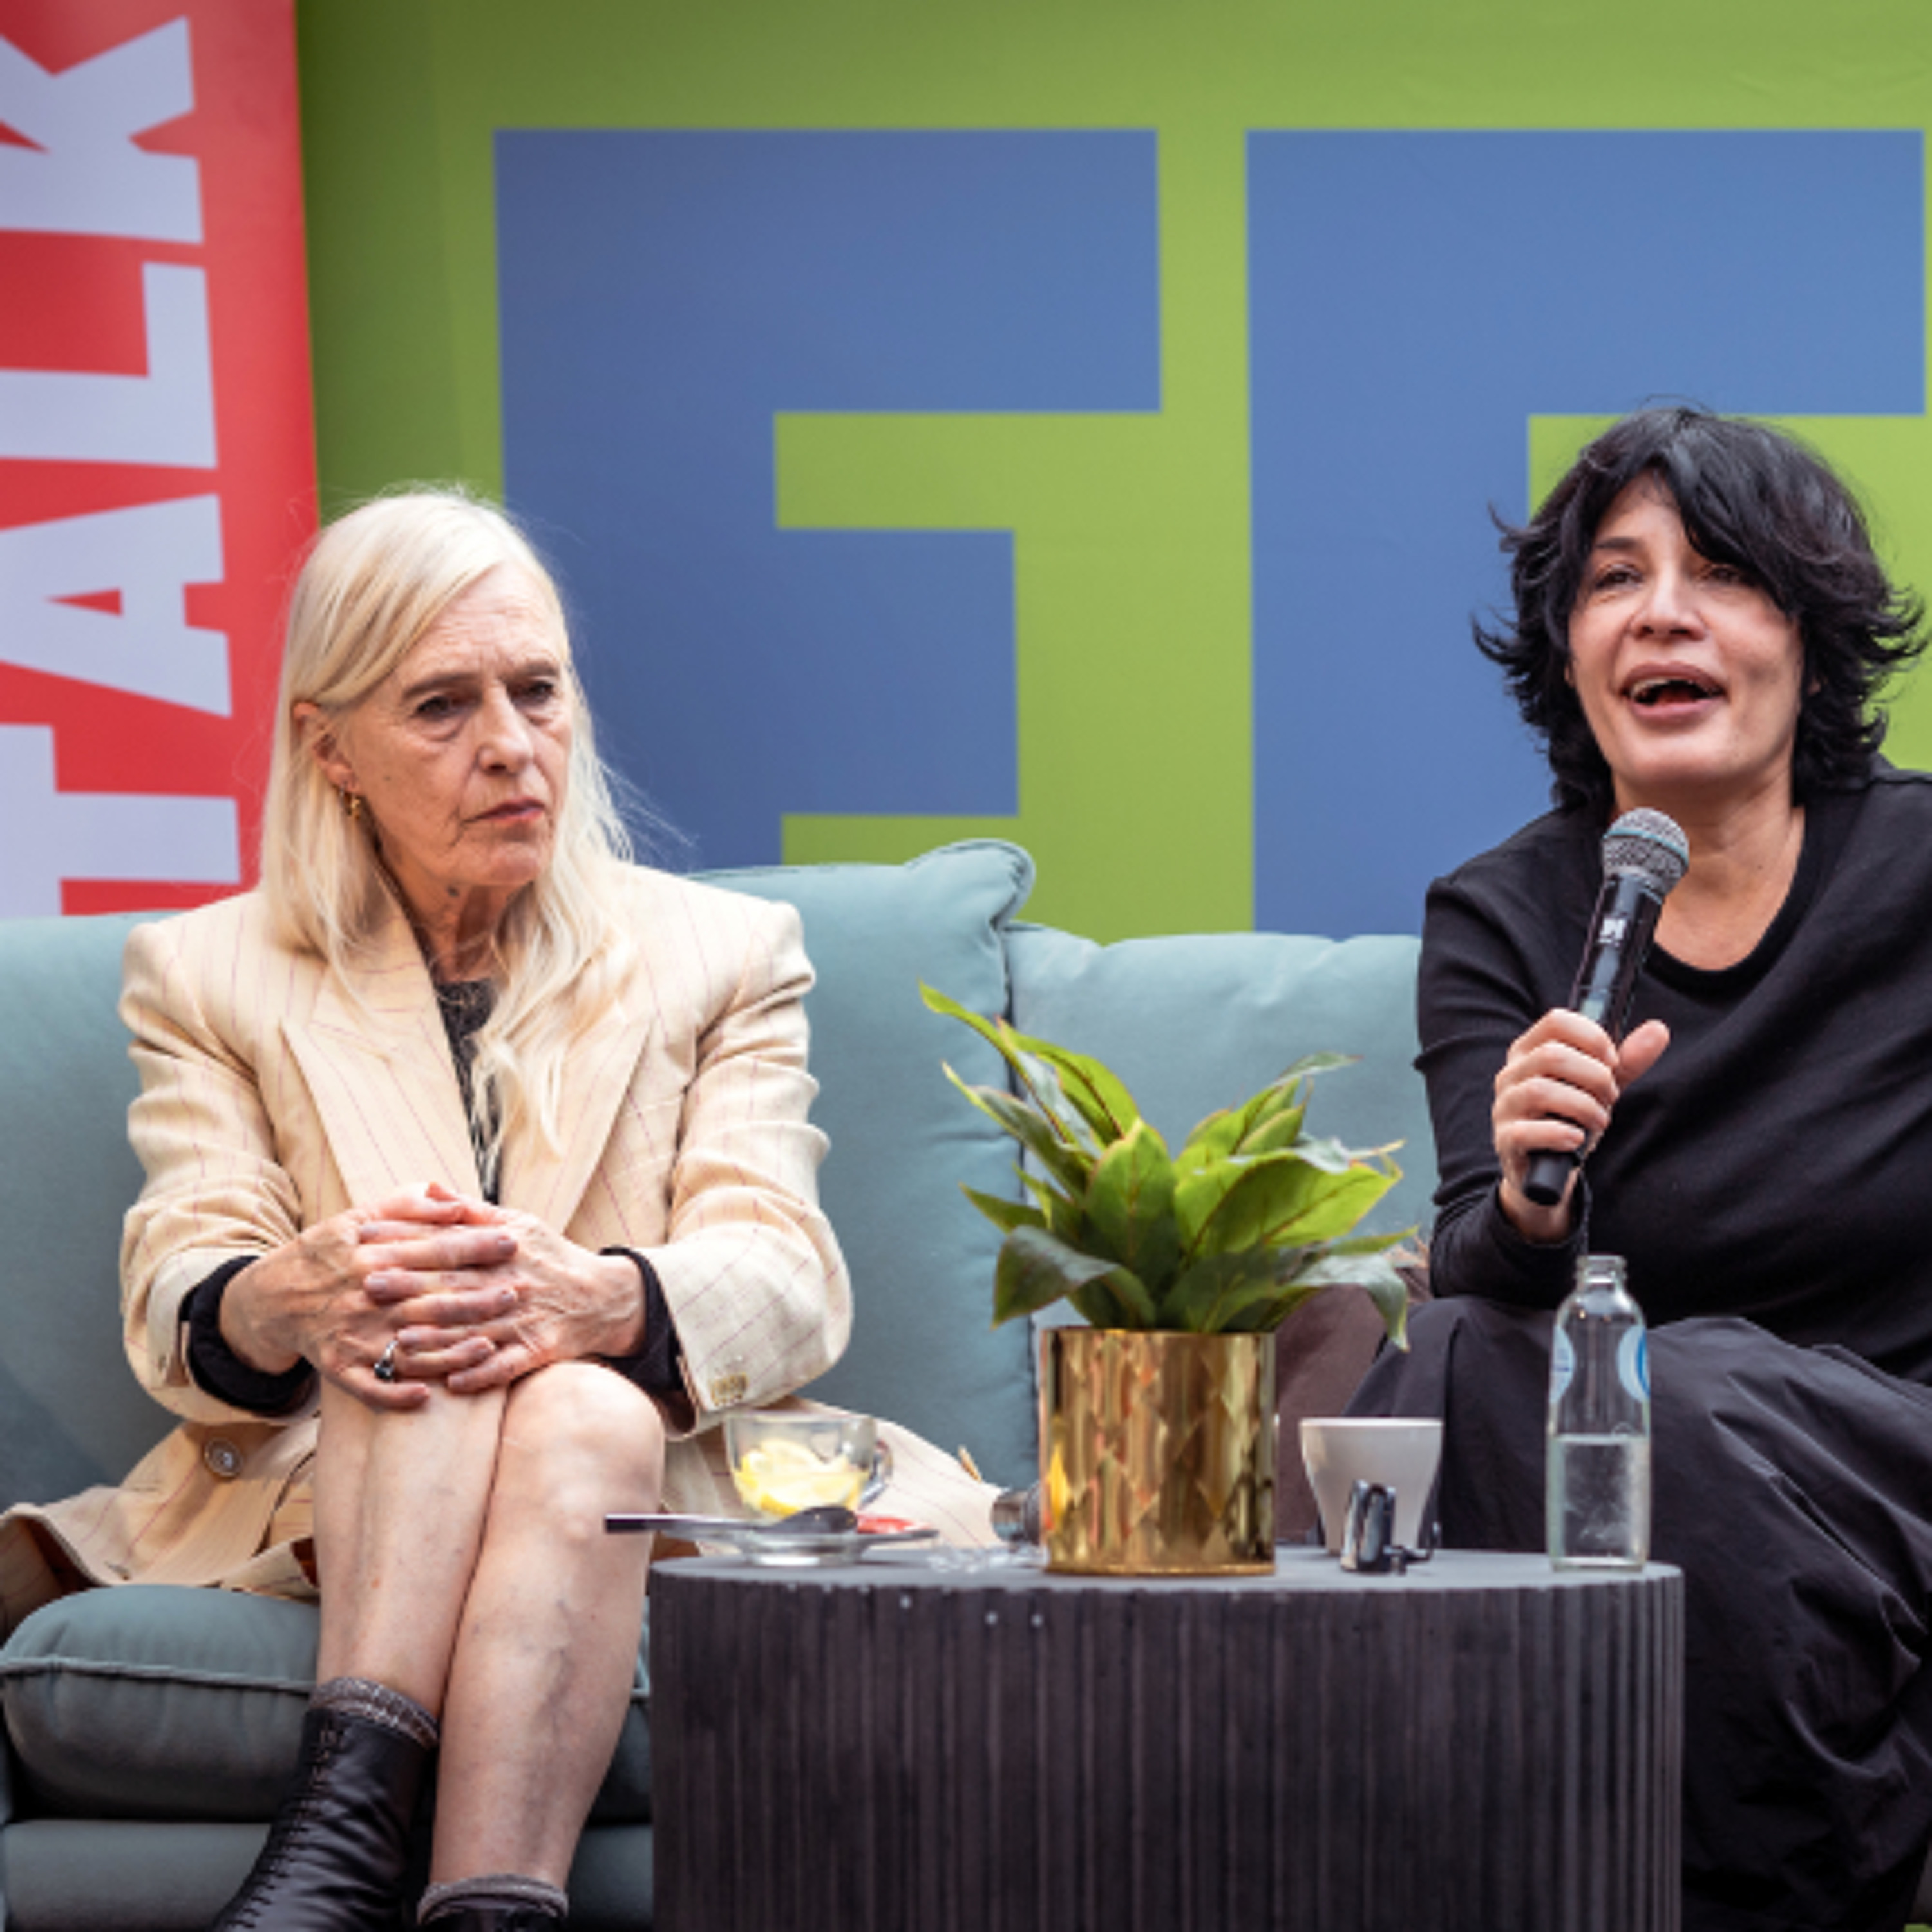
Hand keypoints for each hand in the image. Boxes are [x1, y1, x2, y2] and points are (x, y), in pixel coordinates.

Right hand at [222, 1183, 516, 1409]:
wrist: (271, 1298)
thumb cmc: (326, 1253)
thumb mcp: (359, 1218)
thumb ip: (408, 1206)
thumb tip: (455, 1202)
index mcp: (371, 1256)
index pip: (433, 1249)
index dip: (475, 1245)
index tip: (512, 1241)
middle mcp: (364, 1297)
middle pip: (430, 1298)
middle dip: (476, 1297)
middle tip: (517, 1292)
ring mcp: (352, 1336)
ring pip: (409, 1346)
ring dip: (451, 1349)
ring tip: (491, 1344)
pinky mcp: (339, 1368)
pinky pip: (371, 1387)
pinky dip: (397, 1394)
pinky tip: (427, 1396)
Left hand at [365, 1194, 646, 1393]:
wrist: (604, 1296)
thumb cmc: (551, 1257)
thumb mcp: (519, 1223)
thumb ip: (471, 1210)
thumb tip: (430, 1187)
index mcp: (505, 1247)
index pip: (447, 1242)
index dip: (406, 1240)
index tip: (367, 1240)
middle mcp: (514, 1280)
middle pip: (455, 1285)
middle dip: (411, 1285)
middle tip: (368, 1286)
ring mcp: (526, 1317)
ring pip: (475, 1329)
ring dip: (437, 1337)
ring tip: (399, 1340)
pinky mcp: (539, 1348)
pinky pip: (507, 1365)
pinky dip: (481, 1374)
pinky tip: (452, 1384)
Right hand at [1493, 1011, 1668, 1241]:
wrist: (1547, 1170)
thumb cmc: (1570, 1118)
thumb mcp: (1599, 1087)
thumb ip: (1627, 1060)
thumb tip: (1658, 1030)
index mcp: (1530, 1051)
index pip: (1556, 1021)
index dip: (1592, 1037)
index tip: (1612, 1061)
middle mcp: (1511, 1074)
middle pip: (1551, 1055)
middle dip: (1594, 1076)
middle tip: (1611, 1097)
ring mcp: (1504, 1107)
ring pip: (1539, 1091)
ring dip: (1582, 1106)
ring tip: (1599, 1120)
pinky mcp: (1505, 1140)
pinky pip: (1525, 1132)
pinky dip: (1558, 1134)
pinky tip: (1576, 1139)